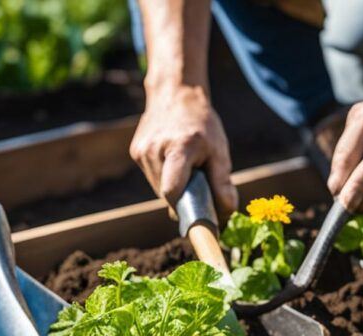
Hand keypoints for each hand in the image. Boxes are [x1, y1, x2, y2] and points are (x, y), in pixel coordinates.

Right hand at [130, 85, 237, 216]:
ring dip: (175, 188)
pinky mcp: (136, 152)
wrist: (175, 93)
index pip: (172, 190)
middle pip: (167, 194)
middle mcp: (155, 149)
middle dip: (184, 198)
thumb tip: (226, 214)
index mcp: (178, 147)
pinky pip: (153, 178)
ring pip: (159, 189)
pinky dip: (166, 177)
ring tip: (186, 168)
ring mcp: (141, 151)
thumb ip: (222, 182)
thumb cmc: (201, 124)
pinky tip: (173, 161)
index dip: (184, 207)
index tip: (198, 214)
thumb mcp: (219, 149)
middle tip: (198, 184)